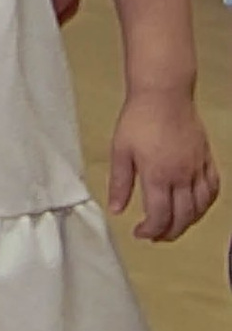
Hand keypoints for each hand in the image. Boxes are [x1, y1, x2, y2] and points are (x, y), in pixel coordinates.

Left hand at [110, 89, 220, 241]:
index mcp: (158, 176)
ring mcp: (197, 168)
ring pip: (201, 207)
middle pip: (183, 217)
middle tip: (156, 236)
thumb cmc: (139, 118)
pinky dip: (207, 203)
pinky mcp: (206, 158)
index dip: (150, 231)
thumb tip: (117, 209)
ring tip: (174, 225)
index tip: (140, 233)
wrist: (163, 94)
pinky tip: (197, 206)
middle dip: (169, 232)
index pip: (159, 217)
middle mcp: (181, 176)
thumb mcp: (120, 151)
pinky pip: (213, 188)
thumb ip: (119, 183)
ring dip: (189, 222)